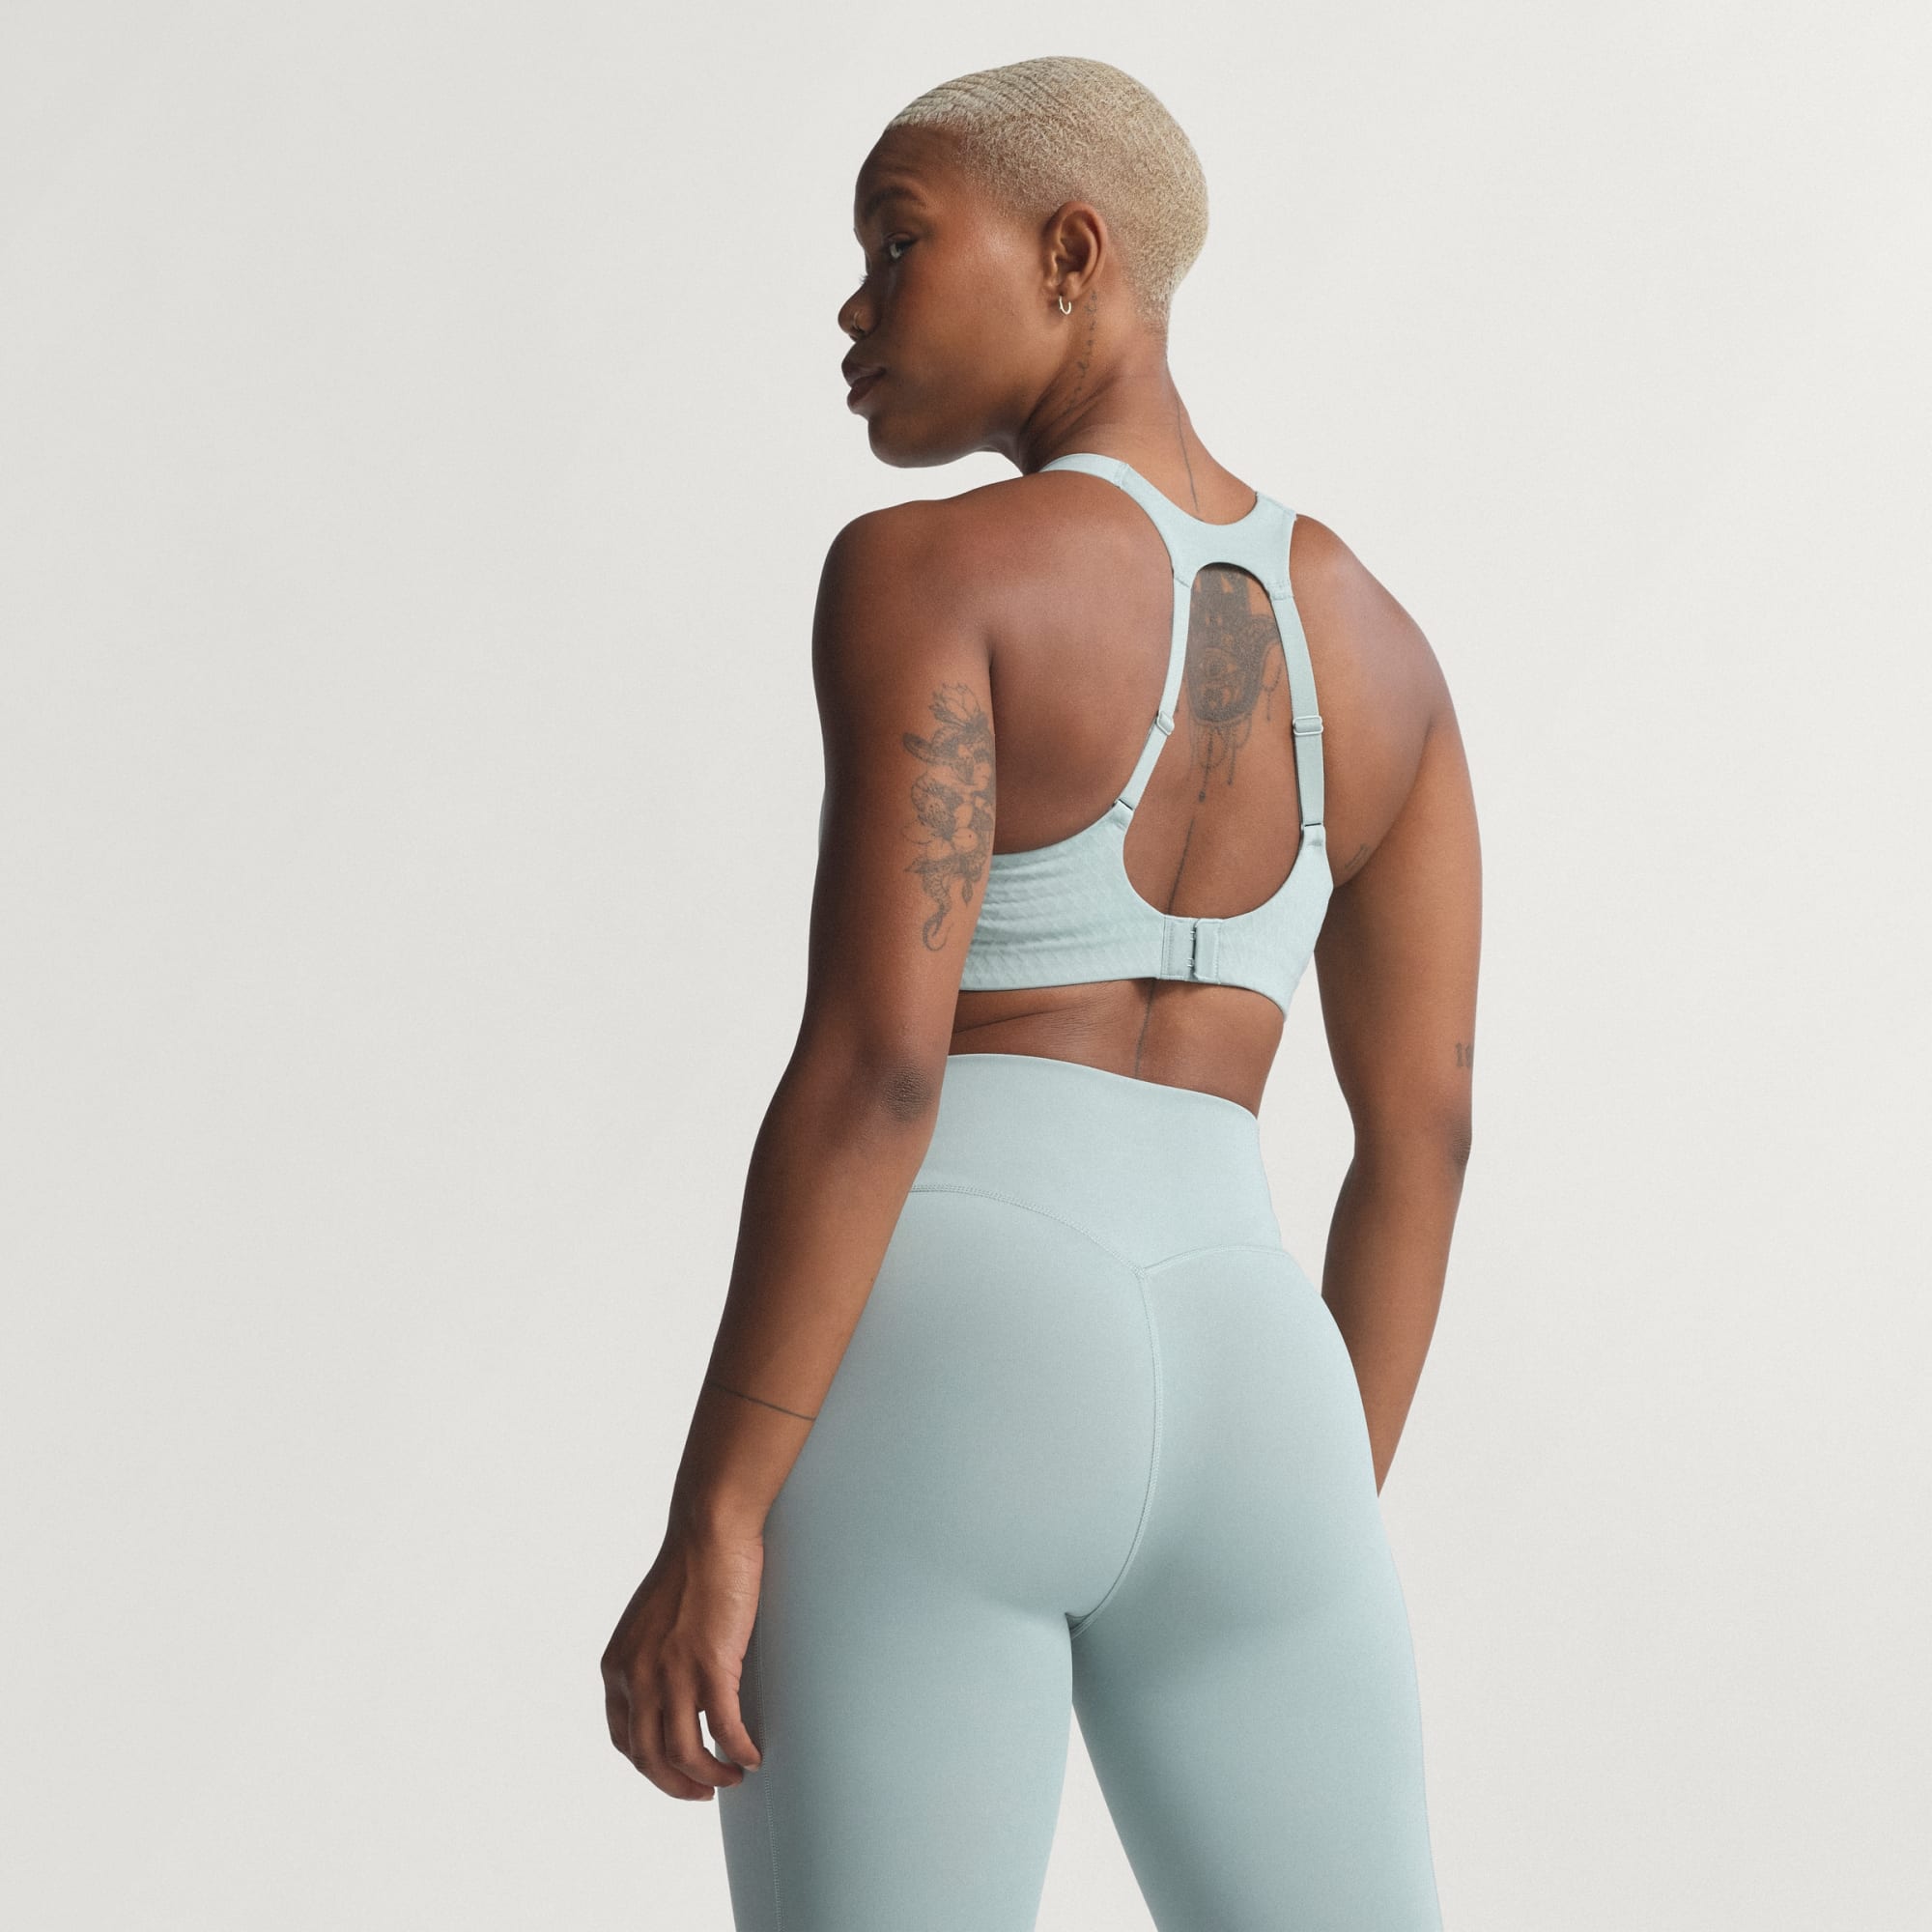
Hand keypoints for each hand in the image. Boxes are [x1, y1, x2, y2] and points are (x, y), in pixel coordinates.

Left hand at [601, 1521, 766, 1798]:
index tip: (674, 1773)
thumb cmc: (688, 1567)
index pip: (624, 1739)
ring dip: (710, 1776)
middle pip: (649, 1758)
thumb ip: (650, 1659)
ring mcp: (673, 1674)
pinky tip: (753, 1755)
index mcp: (618, 1666)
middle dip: (677, 1784)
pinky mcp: (711, 1667)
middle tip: (703, 1791)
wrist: (708, 1532)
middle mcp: (638, 1676)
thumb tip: (672, 1690)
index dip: (649, 1766)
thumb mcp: (649, 1621)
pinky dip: (740, 1751)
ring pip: (685, 1753)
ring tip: (731, 1777)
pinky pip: (725, 1730)